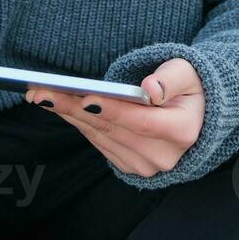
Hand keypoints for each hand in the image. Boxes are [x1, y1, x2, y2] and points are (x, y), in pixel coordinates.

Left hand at [25, 58, 203, 178]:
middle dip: (75, 109)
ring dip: (70, 116)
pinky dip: (80, 125)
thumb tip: (150, 89)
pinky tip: (62, 108)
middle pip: (112, 130)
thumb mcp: (187, 72)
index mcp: (182, 131)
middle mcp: (163, 155)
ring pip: (101, 137)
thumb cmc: (189, 87)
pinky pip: (100, 144)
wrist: (196, 115)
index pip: (140, 121)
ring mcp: (146, 165)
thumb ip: (170, 78)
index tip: (85, 98)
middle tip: (42, 92)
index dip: (112, 110)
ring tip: (42, 96)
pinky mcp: (131, 167)